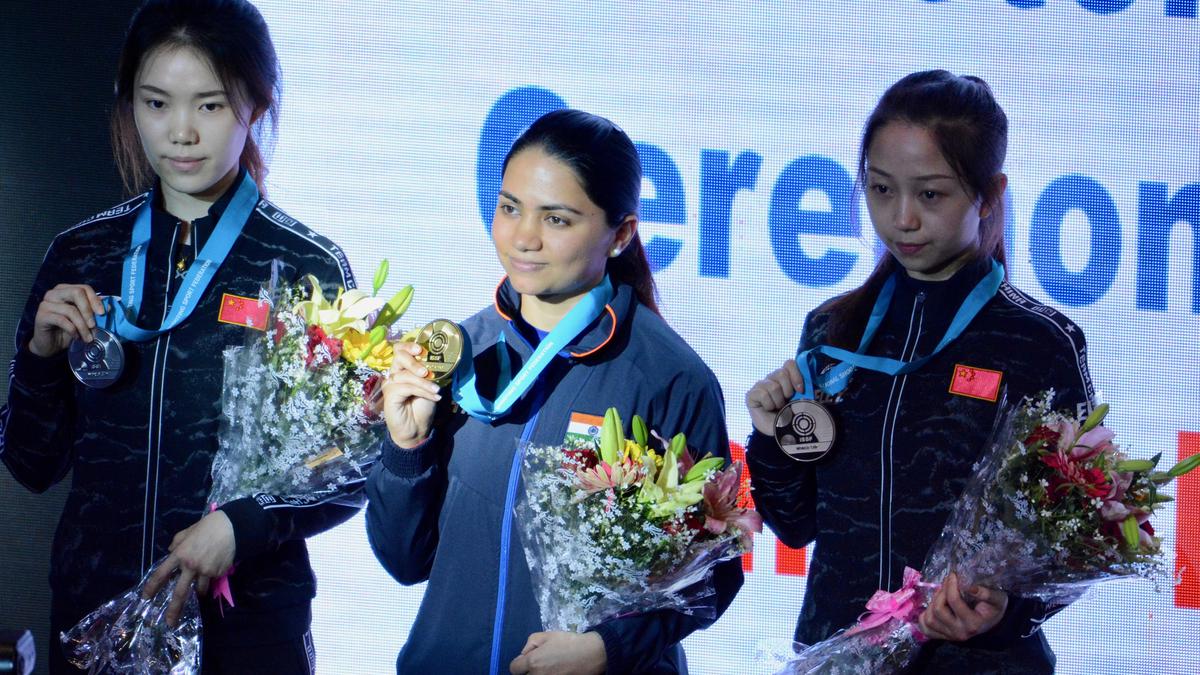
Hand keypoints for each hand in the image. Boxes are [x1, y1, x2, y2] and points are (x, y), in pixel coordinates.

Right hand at [28, 283, 105, 356]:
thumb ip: (94, 310)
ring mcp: (45, 304)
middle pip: (76, 293)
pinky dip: (73, 330)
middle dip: (88, 310)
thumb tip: (109, 306)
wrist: (51, 344)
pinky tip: (76, 337)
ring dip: (82, 326)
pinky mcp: (41, 316)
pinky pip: (62, 320)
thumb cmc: (68, 329)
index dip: (95, 300)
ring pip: (70, 310)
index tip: (102, 313)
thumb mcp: (84, 319)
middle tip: (94, 325)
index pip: (84, 288)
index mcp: (65, 290)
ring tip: (88, 337)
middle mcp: (54, 293)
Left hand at [142, 510, 235, 625]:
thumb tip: (172, 551)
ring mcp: (205, 571)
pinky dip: (211, 577)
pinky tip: (215, 567)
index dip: (152, 587)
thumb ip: (177, 543)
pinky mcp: (218, 573)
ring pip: (199, 589)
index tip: (146, 597)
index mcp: (180, 555)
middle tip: (170, 623)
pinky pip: (212, 579)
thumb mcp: (188, 532)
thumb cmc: (208, 526)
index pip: (161, 574)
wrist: (233, 528)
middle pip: (179, 592)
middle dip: (174, 609)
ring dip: (198, 592)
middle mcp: (190, 566)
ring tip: (199, 592)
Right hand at [382, 341, 442, 447]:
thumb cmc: (423, 406)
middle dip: (414, 361)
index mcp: (404, 368)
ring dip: (424, 382)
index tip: (421, 350)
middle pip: (399, 356)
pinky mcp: (389, 394)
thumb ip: (430, 373)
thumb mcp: (430, 386)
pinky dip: (422, 391)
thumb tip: (439, 360)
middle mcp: (395, 373)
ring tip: (436, 390)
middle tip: (427, 372)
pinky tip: (434, 397)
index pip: (400, 349)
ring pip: (405, 374)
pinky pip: (406, 387)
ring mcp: (390, 383)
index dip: (409, 346)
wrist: (417, 429)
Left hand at [509, 631, 605, 674]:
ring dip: (539, 674)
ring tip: (549, 667)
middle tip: (541, 663)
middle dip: (529, 670)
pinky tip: (557, 671)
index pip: (514, 668)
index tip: (527, 660)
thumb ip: (530, 644)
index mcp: (532, 663)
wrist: (591, 655)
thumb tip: (524, 654)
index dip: (519, 662)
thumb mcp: (547, 635)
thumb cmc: (568, 643)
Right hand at [745, 359, 806, 435]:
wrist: (778, 431)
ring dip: (778, 401)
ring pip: (773, 386)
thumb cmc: (791, 415)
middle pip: (781, 373)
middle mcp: (772, 379)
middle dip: (787, 390)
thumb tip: (809, 381)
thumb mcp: (802, 401)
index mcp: (785, 377)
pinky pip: (762, 394)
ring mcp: (761, 386)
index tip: (800, 390)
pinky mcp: (751, 394)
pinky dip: (769, 405)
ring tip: (778, 407)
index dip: (796, 375)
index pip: (789, 364)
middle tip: (787, 400)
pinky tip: (768, 409)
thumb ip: (805, 390)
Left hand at [918, 572, 1007, 641]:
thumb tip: (971, 588)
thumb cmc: (994, 608)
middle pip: (938, 610)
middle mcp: (960, 633)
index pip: (954, 601)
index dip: (950, 585)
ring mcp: (949, 636)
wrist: (992, 622)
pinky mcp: (942, 636)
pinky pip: (925, 628)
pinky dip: (925, 616)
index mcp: (973, 624)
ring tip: (941, 595)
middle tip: (946, 584)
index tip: (953, 575)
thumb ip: (987, 594)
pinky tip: (933, 607)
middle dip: (940, 593)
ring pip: (929, 619)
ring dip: (932, 603)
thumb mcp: (997, 599)